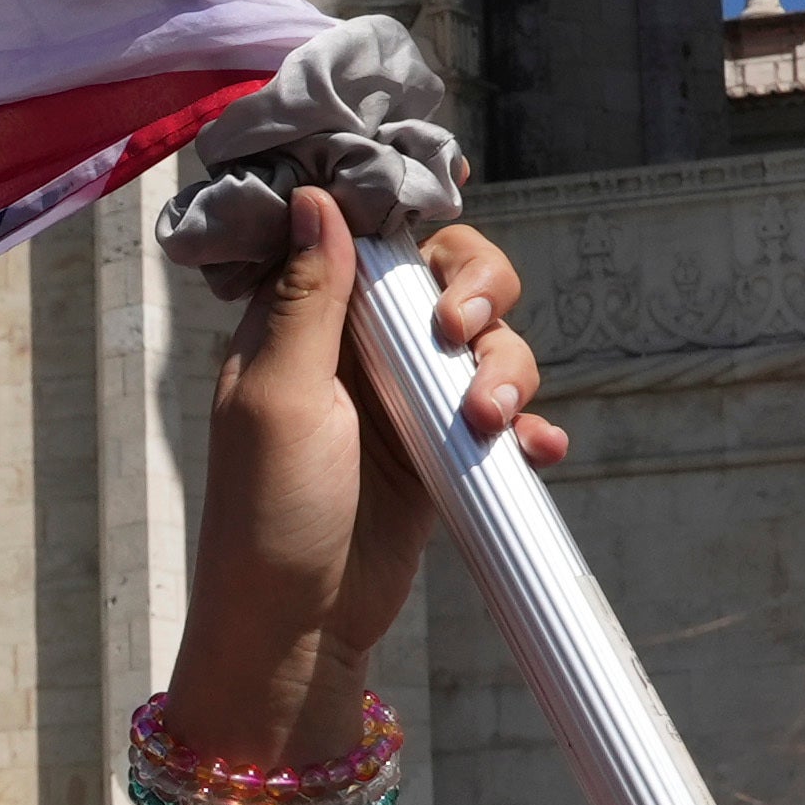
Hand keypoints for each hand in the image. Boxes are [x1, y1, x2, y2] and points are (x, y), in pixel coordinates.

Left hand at [173, 201, 551, 759]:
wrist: (301, 627)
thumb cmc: (269, 513)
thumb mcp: (280, 397)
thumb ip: (306, 298)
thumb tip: (316, 196)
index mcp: (306, 319)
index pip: (365, 233)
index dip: (407, 202)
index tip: (449, 177)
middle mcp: (360, 348)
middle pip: (448, 275)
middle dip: (478, 290)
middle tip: (463, 331)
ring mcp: (407, 399)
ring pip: (489, 343)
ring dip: (509, 368)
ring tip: (489, 422)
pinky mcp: (444, 451)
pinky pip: (507, 415)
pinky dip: (530, 426)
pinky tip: (536, 451)